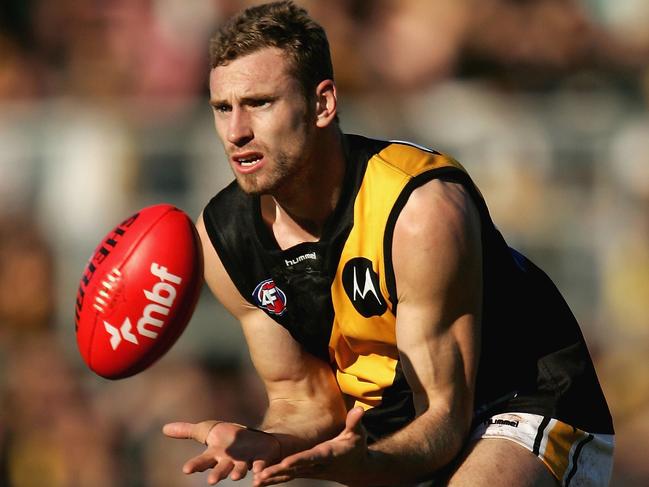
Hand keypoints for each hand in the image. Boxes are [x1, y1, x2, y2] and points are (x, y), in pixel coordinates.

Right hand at [163, 420, 281, 484]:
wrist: (254, 439)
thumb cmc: (227, 437)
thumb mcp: (207, 430)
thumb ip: (187, 431)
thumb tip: (164, 428)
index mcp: (215, 454)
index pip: (202, 461)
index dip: (195, 465)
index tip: (186, 469)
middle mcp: (229, 461)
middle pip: (221, 469)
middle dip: (216, 474)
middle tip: (211, 481)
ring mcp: (245, 461)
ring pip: (240, 469)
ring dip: (238, 473)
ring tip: (235, 477)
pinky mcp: (260, 459)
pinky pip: (260, 465)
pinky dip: (260, 469)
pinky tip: (259, 472)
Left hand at [254, 407, 368, 486]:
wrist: (357, 469)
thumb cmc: (356, 447)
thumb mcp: (358, 433)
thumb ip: (354, 422)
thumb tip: (359, 409)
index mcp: (328, 454)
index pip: (311, 457)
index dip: (298, 460)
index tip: (285, 463)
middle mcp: (317, 465)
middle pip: (295, 469)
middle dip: (278, 472)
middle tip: (261, 475)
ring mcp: (310, 471)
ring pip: (289, 475)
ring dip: (272, 478)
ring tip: (256, 481)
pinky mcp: (305, 472)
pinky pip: (288, 477)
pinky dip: (274, 479)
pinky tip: (259, 481)